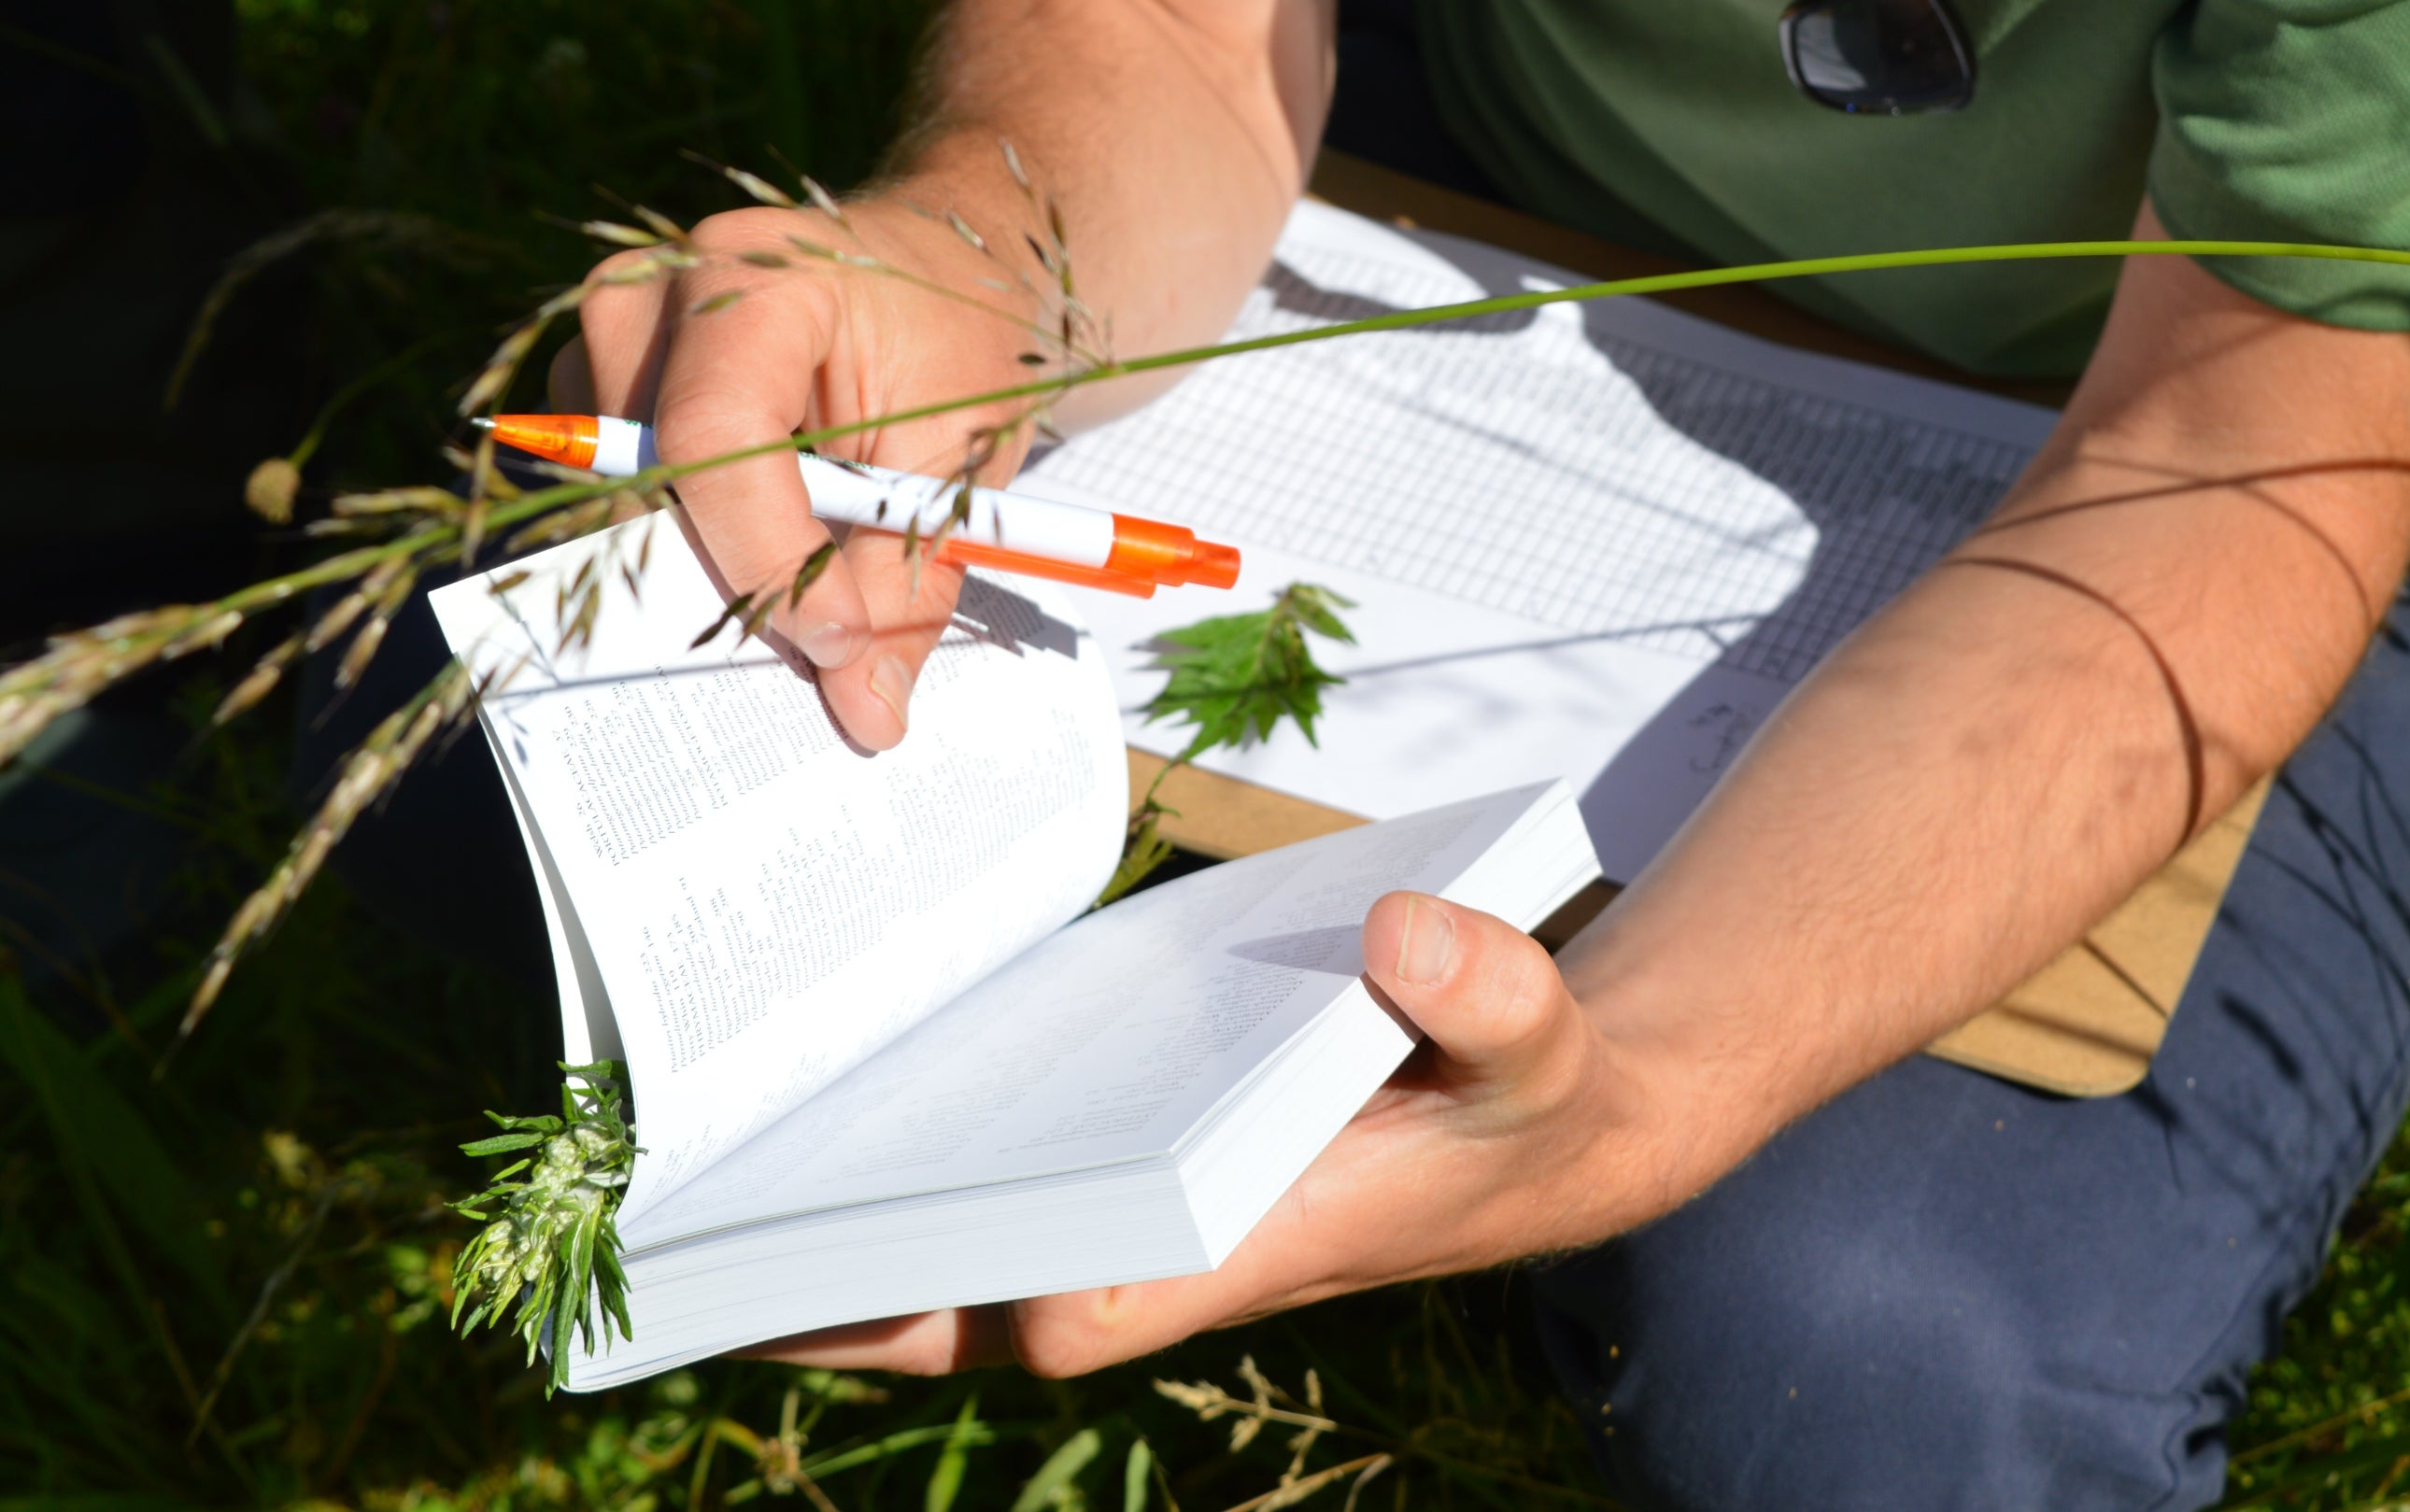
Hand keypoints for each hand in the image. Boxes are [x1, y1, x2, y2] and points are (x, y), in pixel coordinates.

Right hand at [550, 190, 1046, 750]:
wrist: (940, 277)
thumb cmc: (952, 351)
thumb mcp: (960, 464)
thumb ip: (906, 589)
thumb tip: (865, 715)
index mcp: (756, 279)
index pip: (717, 436)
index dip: (768, 559)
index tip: (838, 641)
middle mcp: (659, 288)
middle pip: (653, 477)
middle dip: (735, 579)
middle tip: (822, 645)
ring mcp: (615, 329)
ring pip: (625, 495)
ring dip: (710, 559)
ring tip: (810, 574)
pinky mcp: (601, 373)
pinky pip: (616, 489)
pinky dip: (689, 536)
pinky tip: (761, 533)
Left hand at [755, 889, 1657, 1375]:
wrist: (1535, 1129)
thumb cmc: (1529, 1104)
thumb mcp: (1543, 1049)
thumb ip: (1499, 997)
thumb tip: (1409, 935)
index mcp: (1254, 1242)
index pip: (1101, 1304)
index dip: (996, 1299)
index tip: (873, 1277)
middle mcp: (1172, 1253)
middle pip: (983, 1311)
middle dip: (848, 1305)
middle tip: (697, 1263)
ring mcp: (1142, 1223)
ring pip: (972, 1271)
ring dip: (850, 1256)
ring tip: (702, 1207)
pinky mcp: (1133, 1176)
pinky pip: (1000, 1201)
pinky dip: (916, 1174)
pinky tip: (828, 1117)